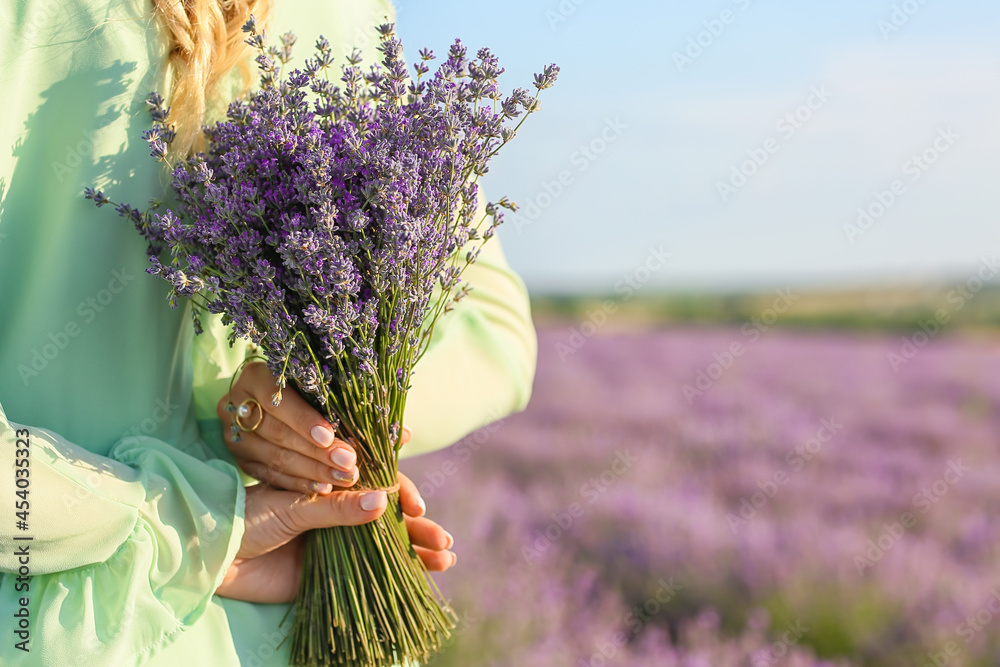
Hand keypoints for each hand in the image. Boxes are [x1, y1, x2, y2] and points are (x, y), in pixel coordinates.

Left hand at [215, 471, 456, 602]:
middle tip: (443, 538)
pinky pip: (371, 571)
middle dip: (419, 526)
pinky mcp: (331, 570)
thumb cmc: (245, 517)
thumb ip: (336, 507)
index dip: (402, 491)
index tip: (419, 503)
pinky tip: (427, 572)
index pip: (377, 481)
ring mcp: (337, 540)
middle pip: (389, 516)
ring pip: (387, 543)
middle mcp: (339, 509)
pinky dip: (399, 572)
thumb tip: (383, 504)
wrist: (212, 556)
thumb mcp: (292, 505)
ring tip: (447, 556)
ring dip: (418, 549)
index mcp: (330, 482)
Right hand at [219, 361, 415, 494]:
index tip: (331, 437)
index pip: (277, 394)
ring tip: (341, 479)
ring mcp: (232, 429)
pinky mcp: (235, 454)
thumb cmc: (314, 397)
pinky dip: (296, 481)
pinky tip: (321, 489)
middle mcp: (239, 399)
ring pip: (271, 453)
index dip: (303, 417)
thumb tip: (404, 434)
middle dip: (315, 450)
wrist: (271, 415)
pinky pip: (266, 472)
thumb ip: (360, 415)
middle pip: (276, 428)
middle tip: (349, 464)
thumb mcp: (331, 399)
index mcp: (259, 373)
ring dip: (309, 469)